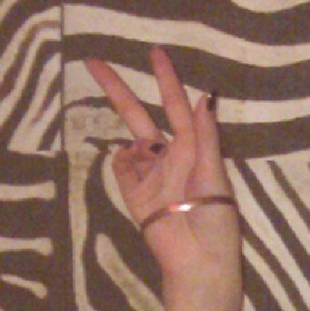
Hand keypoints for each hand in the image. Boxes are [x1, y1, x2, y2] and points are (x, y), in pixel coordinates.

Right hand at [85, 47, 239, 288]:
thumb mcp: (215, 172)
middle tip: (94, 61)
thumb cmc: (215, 218)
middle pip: (138, 116)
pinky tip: (141, 176)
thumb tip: (205, 96)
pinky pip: (122, 165)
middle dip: (118, 90)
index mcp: (195, 148)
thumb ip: (205, 134)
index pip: (177, 105)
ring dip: (136, 142)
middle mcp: (170, 156)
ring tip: (162, 172)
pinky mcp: (133, 192)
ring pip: (130, 140)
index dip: (166, 79)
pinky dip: (126, 161)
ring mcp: (148, 173)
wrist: (198, 258)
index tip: (154, 52)